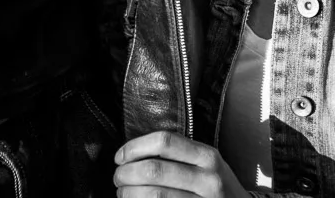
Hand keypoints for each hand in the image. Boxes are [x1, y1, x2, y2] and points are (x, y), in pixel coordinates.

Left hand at [114, 131, 250, 197]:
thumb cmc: (216, 185)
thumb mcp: (207, 163)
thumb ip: (180, 155)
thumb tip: (134, 154)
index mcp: (207, 156)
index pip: (165, 141)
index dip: (136, 147)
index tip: (120, 156)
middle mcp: (207, 178)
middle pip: (155, 170)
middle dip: (127, 174)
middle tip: (117, 177)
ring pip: (154, 196)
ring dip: (129, 194)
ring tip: (122, 193)